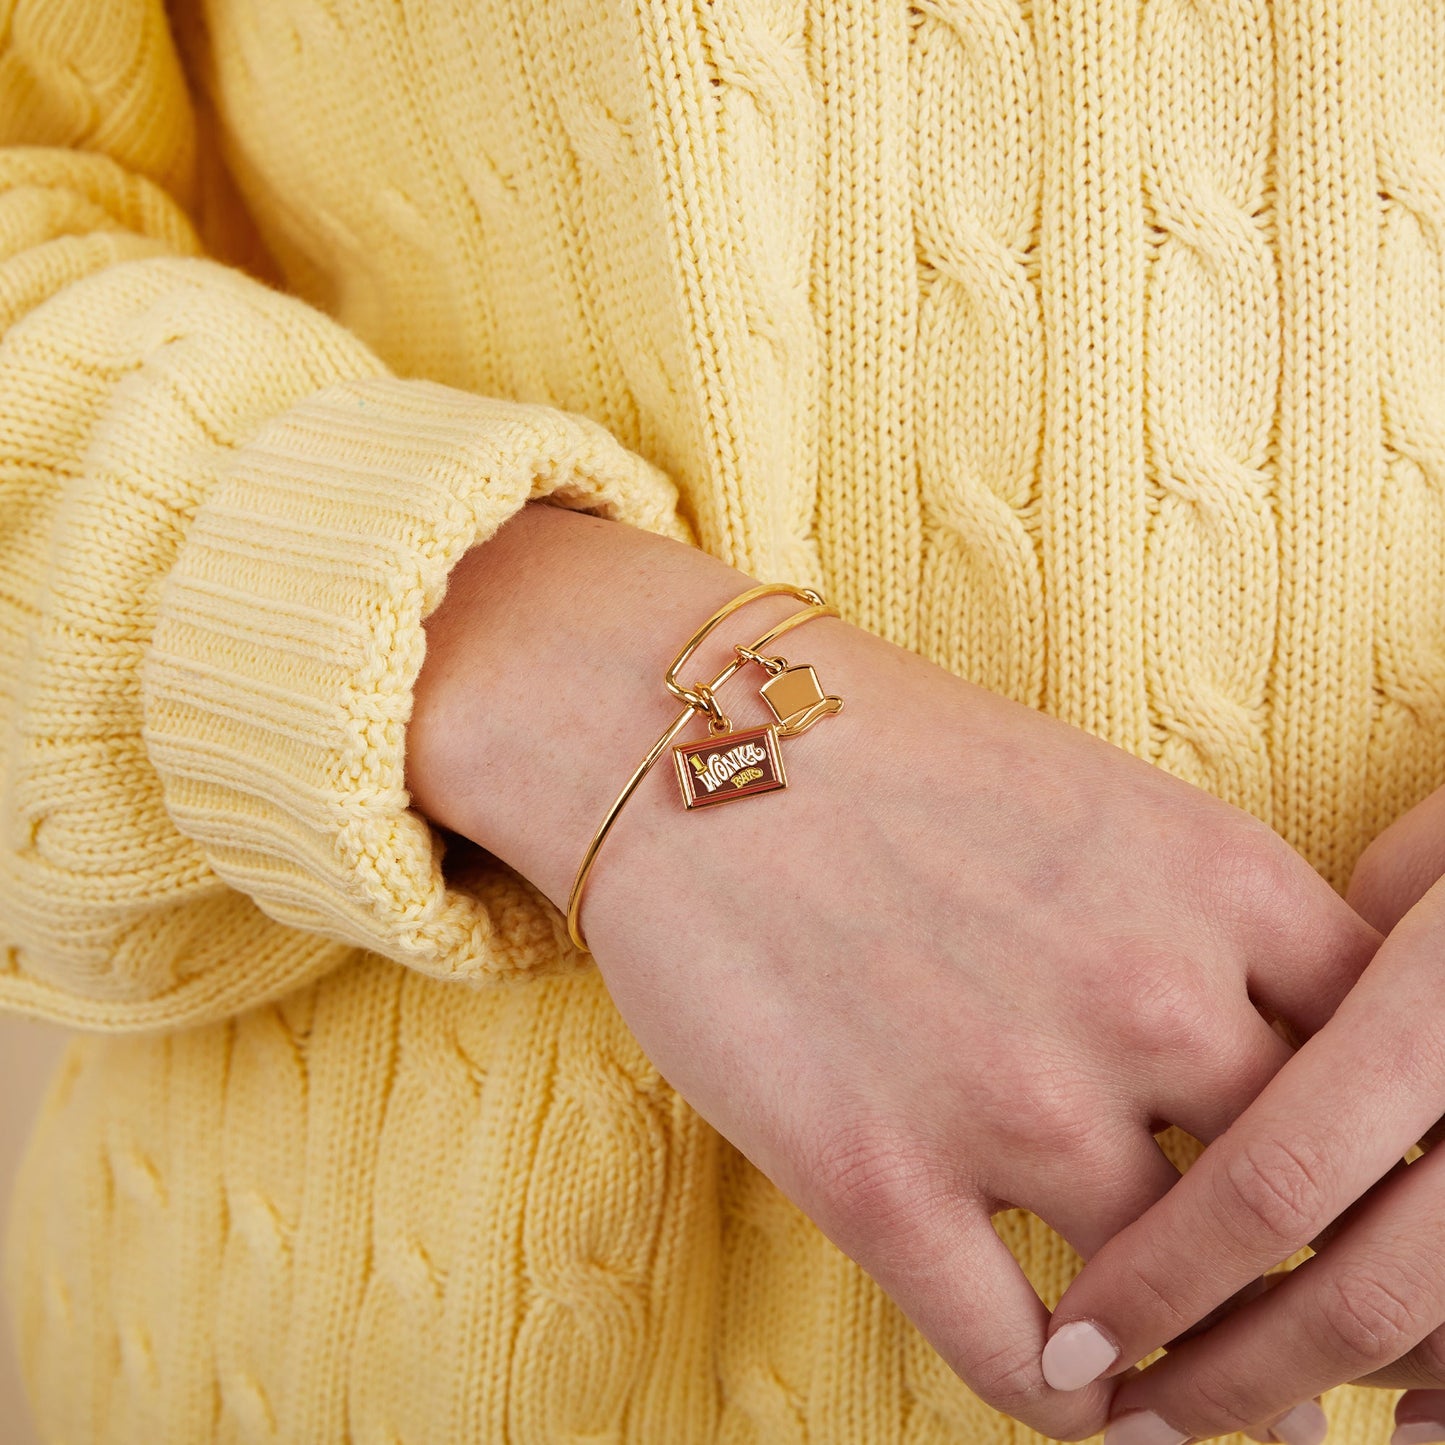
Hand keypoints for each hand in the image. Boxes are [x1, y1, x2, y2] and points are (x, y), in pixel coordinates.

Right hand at [543, 585, 1377, 1438]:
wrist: (693, 744)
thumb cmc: (896, 763)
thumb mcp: (1101, 802)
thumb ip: (1213, 928)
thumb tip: (1276, 1076)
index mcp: (1223, 883)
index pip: (1403, 1074)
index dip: (1405, 1170)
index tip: (1381, 1219)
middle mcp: (1146, 998)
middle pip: (1315, 1207)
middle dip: (1333, 1296)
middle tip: (1325, 1342)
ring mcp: (1012, 1096)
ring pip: (1181, 1311)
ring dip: (1207, 1376)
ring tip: (1199, 1388)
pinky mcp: (877, 1177)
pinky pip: (1026, 1367)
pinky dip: (1072, 1404)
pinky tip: (1074, 1386)